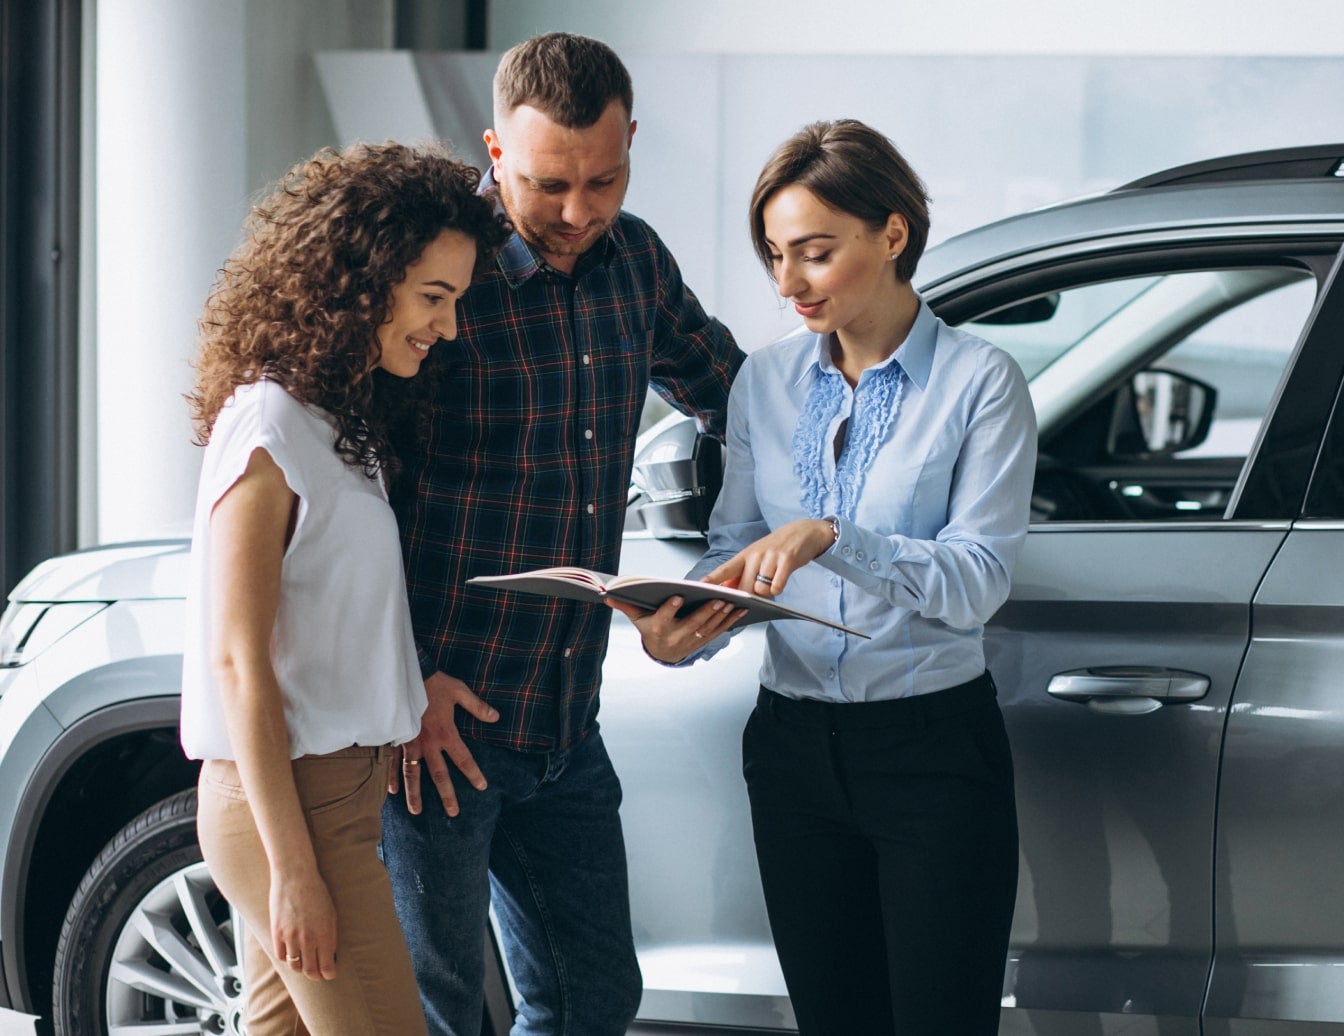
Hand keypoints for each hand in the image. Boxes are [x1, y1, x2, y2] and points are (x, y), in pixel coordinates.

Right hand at [270, 864, 337, 981]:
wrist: (295, 877)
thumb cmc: (317, 892)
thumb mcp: (331, 913)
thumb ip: (330, 935)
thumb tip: (331, 954)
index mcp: (325, 935)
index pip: (327, 966)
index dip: (329, 974)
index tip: (329, 974)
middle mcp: (309, 939)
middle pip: (310, 970)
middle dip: (315, 975)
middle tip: (317, 975)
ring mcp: (291, 937)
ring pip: (295, 966)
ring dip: (300, 967)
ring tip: (304, 964)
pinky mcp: (277, 933)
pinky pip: (281, 956)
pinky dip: (286, 958)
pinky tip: (290, 953)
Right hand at [389, 672, 498, 816]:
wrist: (405, 676)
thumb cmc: (434, 682)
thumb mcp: (459, 691)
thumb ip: (477, 706)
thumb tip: (496, 717)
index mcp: (446, 733)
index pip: (464, 759)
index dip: (474, 774)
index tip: (482, 787)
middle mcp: (428, 743)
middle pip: (439, 774)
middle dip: (447, 795)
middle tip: (453, 813)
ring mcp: (410, 743)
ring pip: (412, 774)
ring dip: (415, 794)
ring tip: (417, 812)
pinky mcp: (396, 739)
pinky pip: (392, 762)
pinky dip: (392, 777)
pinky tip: (392, 791)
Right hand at [607, 595, 745, 663]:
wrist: (662, 653)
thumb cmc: (649, 628)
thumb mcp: (638, 618)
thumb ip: (626, 606)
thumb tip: (607, 596)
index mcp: (658, 629)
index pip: (664, 618)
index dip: (670, 608)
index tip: (678, 596)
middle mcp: (676, 637)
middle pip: (693, 624)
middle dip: (706, 611)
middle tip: (718, 598)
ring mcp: (692, 641)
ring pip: (709, 628)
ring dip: (722, 615)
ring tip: (733, 602)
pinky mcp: (704, 641)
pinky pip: (720, 631)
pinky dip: (731, 621)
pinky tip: (741, 609)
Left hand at [706, 519, 834, 596]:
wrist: (802, 532)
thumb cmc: (775, 549)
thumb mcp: (755, 557)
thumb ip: (741, 574)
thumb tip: (725, 591)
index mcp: (744, 555)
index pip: (725, 569)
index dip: (712, 579)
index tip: (700, 586)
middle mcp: (755, 555)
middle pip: (744, 588)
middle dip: (748, 596)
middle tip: (756, 590)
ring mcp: (771, 557)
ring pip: (761, 590)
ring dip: (767, 592)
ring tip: (773, 579)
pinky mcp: (787, 560)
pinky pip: (777, 586)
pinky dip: (778, 588)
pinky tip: (780, 580)